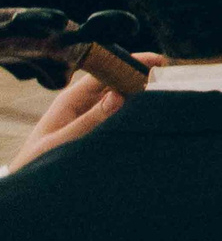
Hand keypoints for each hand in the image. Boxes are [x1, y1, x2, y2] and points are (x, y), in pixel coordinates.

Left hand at [8, 55, 164, 171]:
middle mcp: (84, 101)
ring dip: (141, 95)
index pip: (105, 71)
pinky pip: (121, 114)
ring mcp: (93, 113)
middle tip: (170, 79)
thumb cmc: (39, 159)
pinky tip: (151, 115)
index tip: (157, 60)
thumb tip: (118, 96)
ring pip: (123, 97)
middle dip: (141, 77)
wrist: (32, 179)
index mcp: (72, 98)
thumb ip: (89, 121)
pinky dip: (136, 111)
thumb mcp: (61, 141)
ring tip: (166, 96)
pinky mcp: (100, 126)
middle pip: (118, 81)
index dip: (130, 62)